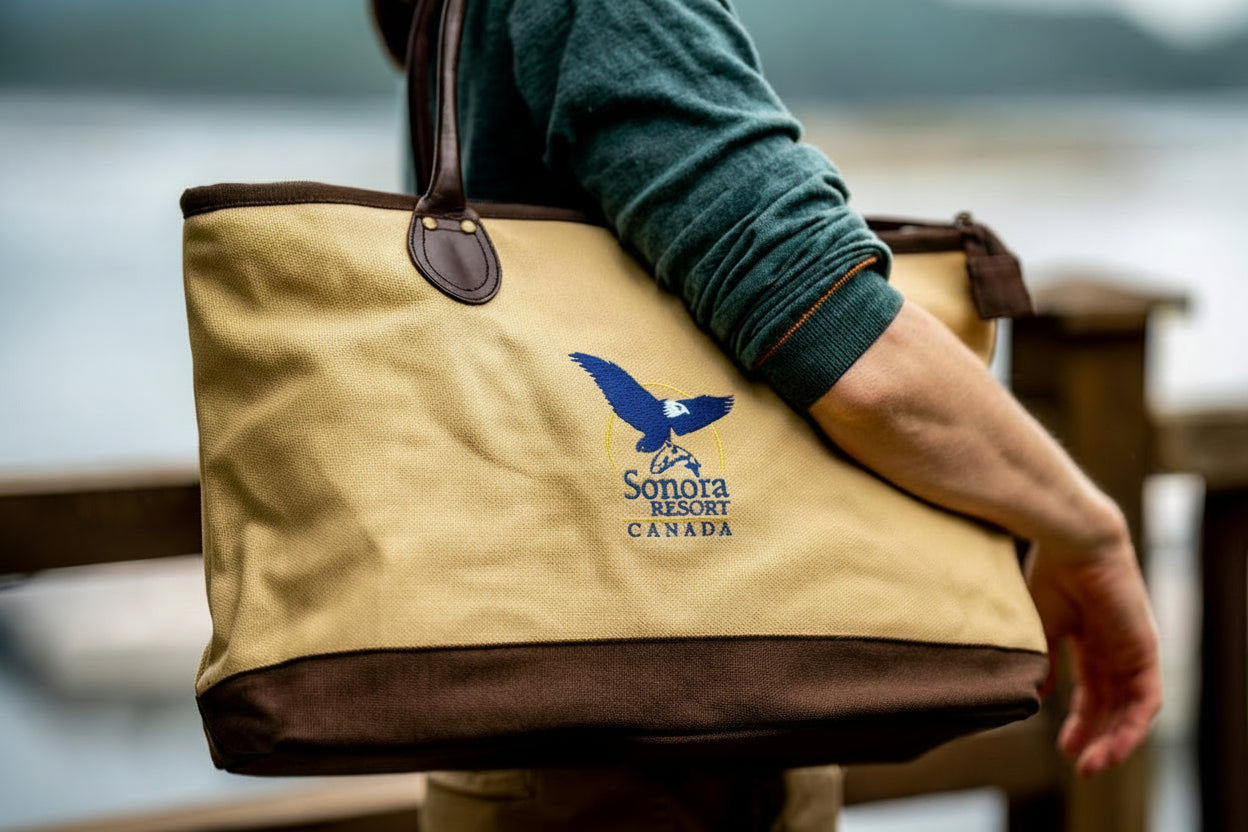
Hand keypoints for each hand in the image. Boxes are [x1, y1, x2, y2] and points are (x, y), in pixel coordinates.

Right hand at [1025, 524, 1161, 776]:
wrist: (1071, 540)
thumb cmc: (1049, 572)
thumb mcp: (1039, 626)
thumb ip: (1043, 661)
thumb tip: (1038, 695)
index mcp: (1089, 639)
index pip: (1090, 692)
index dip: (1079, 722)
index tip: (1062, 747)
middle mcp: (1115, 648)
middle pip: (1111, 705)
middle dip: (1096, 738)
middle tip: (1081, 767)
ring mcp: (1133, 650)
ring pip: (1130, 709)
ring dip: (1113, 741)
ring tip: (1092, 767)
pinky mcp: (1146, 650)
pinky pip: (1145, 701)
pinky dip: (1130, 728)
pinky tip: (1112, 748)